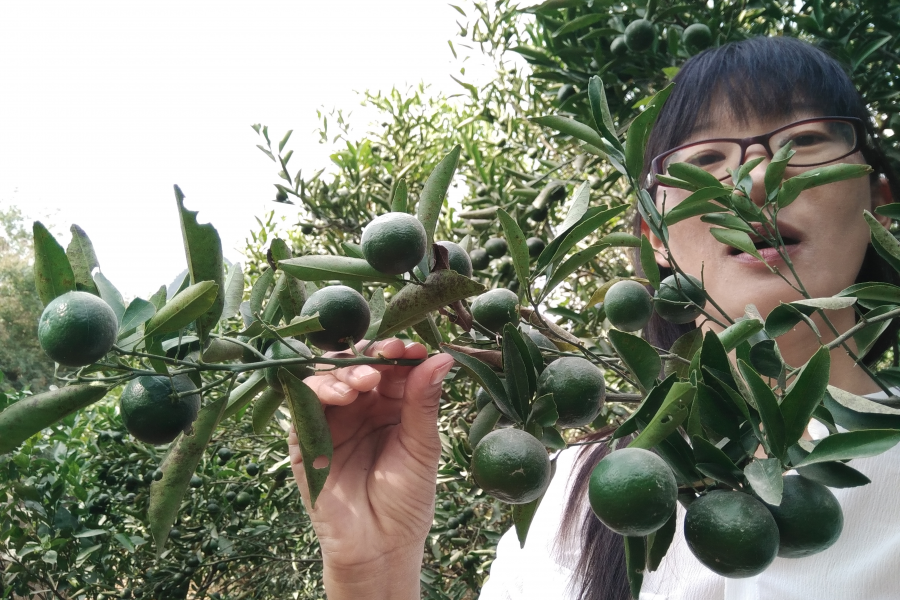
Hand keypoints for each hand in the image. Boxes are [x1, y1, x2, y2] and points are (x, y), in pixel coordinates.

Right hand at [287, 338, 453, 598]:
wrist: (379, 544)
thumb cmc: (407, 498)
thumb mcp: (422, 447)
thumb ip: (424, 402)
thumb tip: (443, 357)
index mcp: (392, 406)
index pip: (391, 367)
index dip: (400, 352)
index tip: (413, 347)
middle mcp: (360, 407)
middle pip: (358, 365)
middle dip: (372, 356)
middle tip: (388, 355)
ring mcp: (332, 420)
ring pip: (330, 378)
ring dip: (346, 371)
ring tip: (365, 381)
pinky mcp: (306, 438)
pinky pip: (305, 404)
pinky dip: (321, 390)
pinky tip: (343, 395)